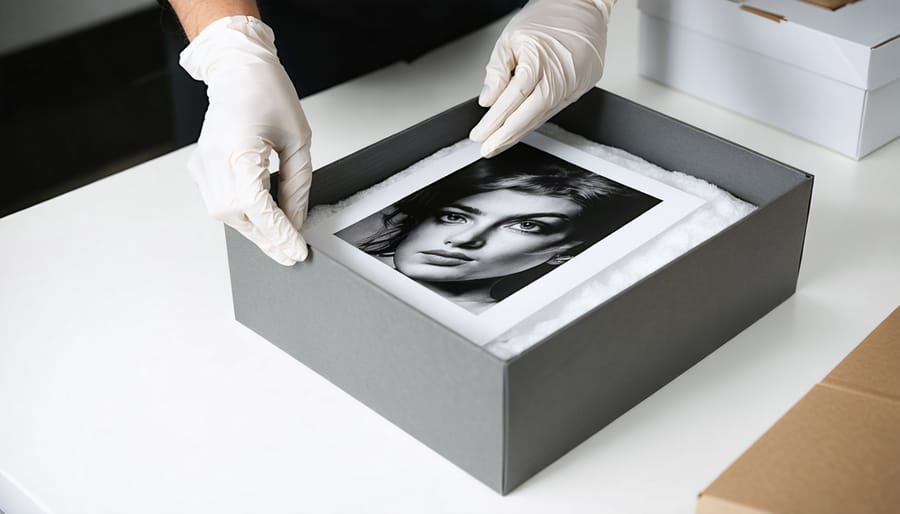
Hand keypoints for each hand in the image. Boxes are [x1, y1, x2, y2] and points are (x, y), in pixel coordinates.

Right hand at [180, 16, 310, 265]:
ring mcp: (203, 166)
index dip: (278, 233)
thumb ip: (296, 186)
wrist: (238, 71)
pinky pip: (220, 203)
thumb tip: (296, 221)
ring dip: (255, 228)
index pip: (257, 207)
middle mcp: (214, 161)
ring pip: (227, 216)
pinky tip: (262, 214)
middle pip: (239, 217)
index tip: (297, 251)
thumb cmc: (268, 95)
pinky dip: (242, 214)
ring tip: (281, 234)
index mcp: (238, 150)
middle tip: (292, 252)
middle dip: (268, 238)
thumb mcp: (297, 141)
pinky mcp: (200, 168)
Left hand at [470, 0, 613, 157]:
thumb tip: (487, 100)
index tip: (480, 135)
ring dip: (520, 132)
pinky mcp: (584, 86)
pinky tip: (523, 127)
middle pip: (529, 116)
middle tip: (488, 149)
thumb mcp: (510, 37)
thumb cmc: (549, 16)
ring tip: (500, 142)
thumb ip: (497, 71)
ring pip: (543, 116)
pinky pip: (556, 109)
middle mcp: (560, 75)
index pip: (511, 100)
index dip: (494, 121)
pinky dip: (537, 119)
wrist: (583, 5)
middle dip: (506, 137)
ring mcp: (575, 83)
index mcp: (539, 60)